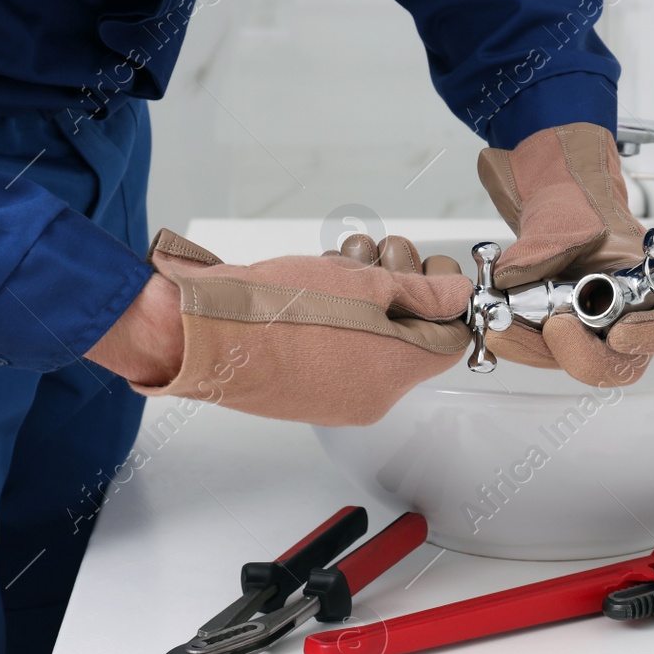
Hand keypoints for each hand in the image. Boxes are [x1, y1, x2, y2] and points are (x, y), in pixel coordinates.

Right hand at [99, 229, 472, 424]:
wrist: (196, 331)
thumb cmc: (273, 310)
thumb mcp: (364, 286)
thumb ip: (422, 293)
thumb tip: (457, 298)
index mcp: (392, 378)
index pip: (450, 342)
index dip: (446, 299)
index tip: (429, 270)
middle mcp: (367, 396)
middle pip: (411, 335)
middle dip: (402, 285)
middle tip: (379, 257)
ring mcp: (331, 394)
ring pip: (373, 334)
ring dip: (366, 289)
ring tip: (340, 263)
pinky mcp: (300, 384)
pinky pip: (338, 345)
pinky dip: (337, 310)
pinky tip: (317, 280)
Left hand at [477, 122, 653, 386]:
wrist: (551, 196)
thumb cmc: (578, 199)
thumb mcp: (568, 212)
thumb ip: (547, 244)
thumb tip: (517, 274)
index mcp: (653, 280)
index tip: (617, 332)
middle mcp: (631, 313)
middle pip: (625, 363)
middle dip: (587, 354)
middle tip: (555, 326)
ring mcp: (596, 329)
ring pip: (581, 362)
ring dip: (543, 350)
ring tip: (509, 325)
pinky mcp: (564, 334)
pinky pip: (548, 354)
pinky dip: (523, 345)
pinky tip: (501, 328)